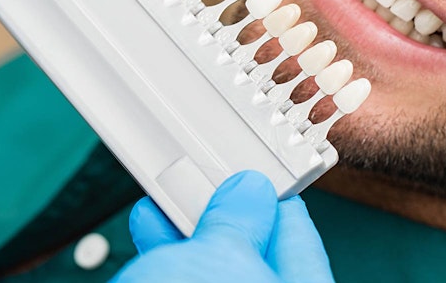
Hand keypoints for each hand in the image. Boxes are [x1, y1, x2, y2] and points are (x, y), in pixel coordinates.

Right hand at [111, 171, 335, 282]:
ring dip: (184, 245)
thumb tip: (249, 194)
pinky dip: (168, 270)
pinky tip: (149, 245)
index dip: (268, 199)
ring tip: (157, 212)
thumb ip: (236, 224)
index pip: (295, 238)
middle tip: (198, 187)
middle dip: (220, 221)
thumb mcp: (219, 261)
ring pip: (215, 280)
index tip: (242, 173)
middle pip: (254, 261)